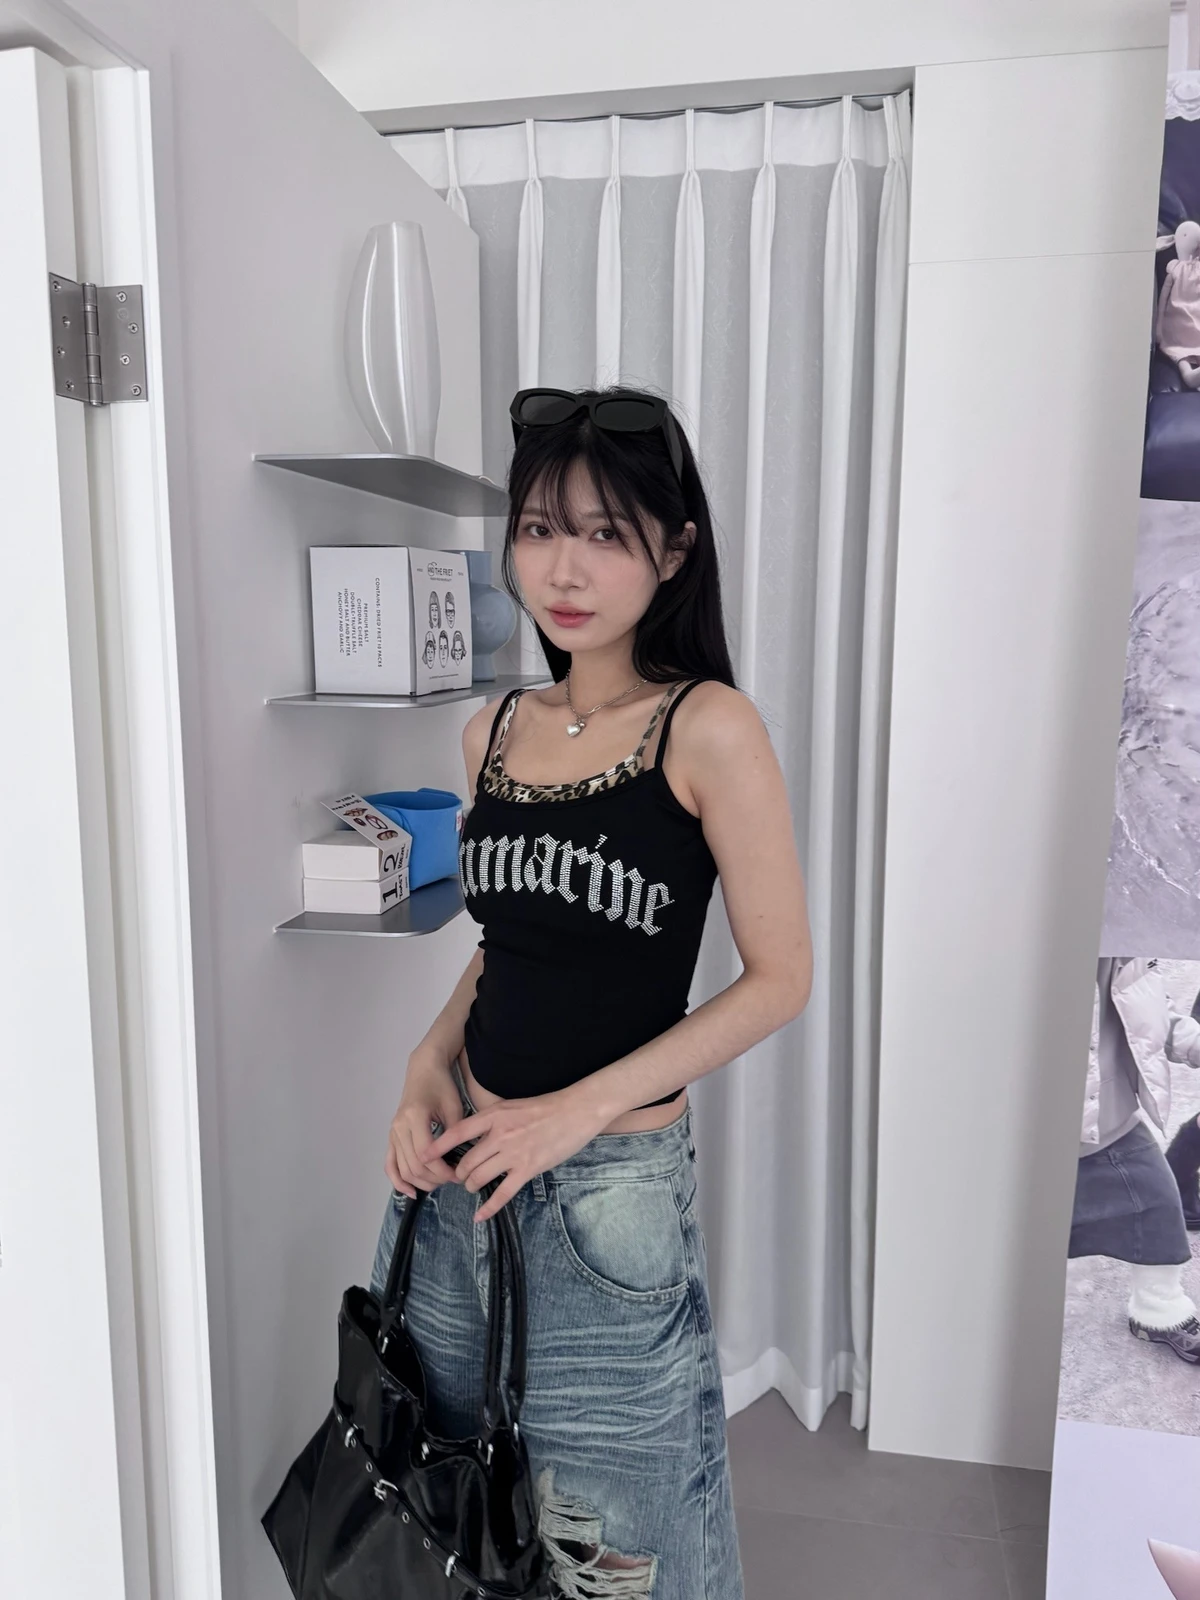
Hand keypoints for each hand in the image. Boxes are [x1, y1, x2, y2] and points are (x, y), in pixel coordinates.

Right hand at [385, 1051, 469, 1199]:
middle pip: (414, 1166)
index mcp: (415, 1117)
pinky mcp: (391, 1137)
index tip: (459, 1174)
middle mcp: (399, 1127)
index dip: (442, 1170)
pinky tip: (411, 1192)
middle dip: (435, 1178)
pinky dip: (398, 1181)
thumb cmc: (442, 1086)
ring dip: (421, 1182)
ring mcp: (392, 1133)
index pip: (426, 1155)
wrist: (423, 1071)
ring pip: (402, 1169)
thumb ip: (455, 1134)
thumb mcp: (454, 1107)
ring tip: (439, 1183)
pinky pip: (390, 1164)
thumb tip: (460, 1161)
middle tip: (453, 1179)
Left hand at [424, 1087, 609, 1222]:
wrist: (575, 1110)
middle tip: (459, 1177)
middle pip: (467, 1161)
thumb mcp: (511, 1106)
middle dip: (459, 1174)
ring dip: (471, 1185)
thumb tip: (475, 1135)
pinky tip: (479, 1216)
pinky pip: (502, 1193)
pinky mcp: (528, 1169)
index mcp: (494, 1116)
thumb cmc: (545, 1107)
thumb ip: (493, 1120)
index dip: (438, 1146)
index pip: (458, 1132)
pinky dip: (488, 1207)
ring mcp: (514, 1153)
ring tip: (471, 1186)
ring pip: (479, 1177)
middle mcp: (500, 1135)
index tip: (423, 1156)